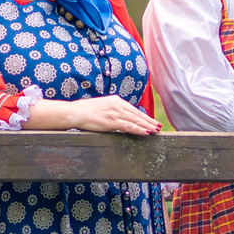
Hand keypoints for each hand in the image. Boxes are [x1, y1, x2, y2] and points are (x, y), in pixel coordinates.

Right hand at [27, 95, 160, 135]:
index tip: (152, 121)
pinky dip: (139, 130)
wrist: (74, 112)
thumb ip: (111, 111)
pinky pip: (129, 126)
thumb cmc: (84, 111)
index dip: (144, 116)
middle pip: (137, 114)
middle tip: (159, 126)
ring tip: (156, 131)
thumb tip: (118, 118)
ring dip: (147, 126)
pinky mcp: (112, 121)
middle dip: (149, 121)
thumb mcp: (101, 108)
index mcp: (115, 100)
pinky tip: (146, 133)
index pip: (133, 109)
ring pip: (135, 120)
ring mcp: (115, 113)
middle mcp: (117, 105)